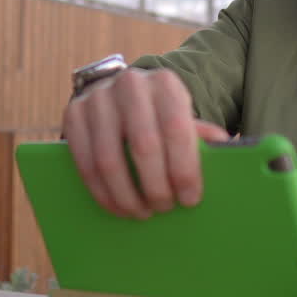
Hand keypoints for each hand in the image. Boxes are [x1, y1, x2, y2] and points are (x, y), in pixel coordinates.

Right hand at [62, 68, 229, 218]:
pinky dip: (102, 193)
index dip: (184, 169)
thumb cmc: (159, 114)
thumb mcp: (182, 115)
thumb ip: (199, 134)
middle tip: (165, 208)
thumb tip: (223, 147)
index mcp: (165, 83)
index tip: (189, 199)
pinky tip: (117, 207)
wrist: (120, 92)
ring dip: (126, 195)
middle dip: (156, 186)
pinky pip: (85, 163)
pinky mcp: (73, 115)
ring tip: (142, 213)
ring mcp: (97, 99)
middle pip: (144, 146)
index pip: (176, 129)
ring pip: (109, 160)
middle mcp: (130, 85)